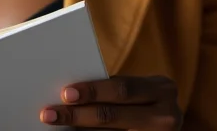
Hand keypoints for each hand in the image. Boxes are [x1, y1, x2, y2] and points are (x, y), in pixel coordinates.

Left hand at [39, 75, 182, 128]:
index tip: (66, 93)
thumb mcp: (138, 90)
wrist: (166, 121)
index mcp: (162, 90)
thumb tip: (69, 93)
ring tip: (58, 127)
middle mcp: (167, 116)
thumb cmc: (143, 100)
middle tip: (49, 113)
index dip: (93, 91)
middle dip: (78, 115)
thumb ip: (114, 90)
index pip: (121, 89)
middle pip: (113, 115)